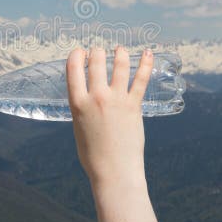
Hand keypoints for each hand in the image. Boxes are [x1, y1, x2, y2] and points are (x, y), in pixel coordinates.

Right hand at [65, 46, 153, 187]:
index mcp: (77, 103)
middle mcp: (96, 97)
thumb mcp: (79, 128)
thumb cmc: (93, 155)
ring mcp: (116, 100)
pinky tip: (148, 53)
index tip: (80, 52)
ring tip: (120, 50)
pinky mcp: (134, 106)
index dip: (76, 55)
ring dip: (120, 53)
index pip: (73, 68)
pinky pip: (141, 79)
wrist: (114, 171)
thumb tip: (87, 99)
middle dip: (96, 52)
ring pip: (119, 65)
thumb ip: (82, 109)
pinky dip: (146, 64)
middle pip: (95, 62)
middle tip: (99, 51)